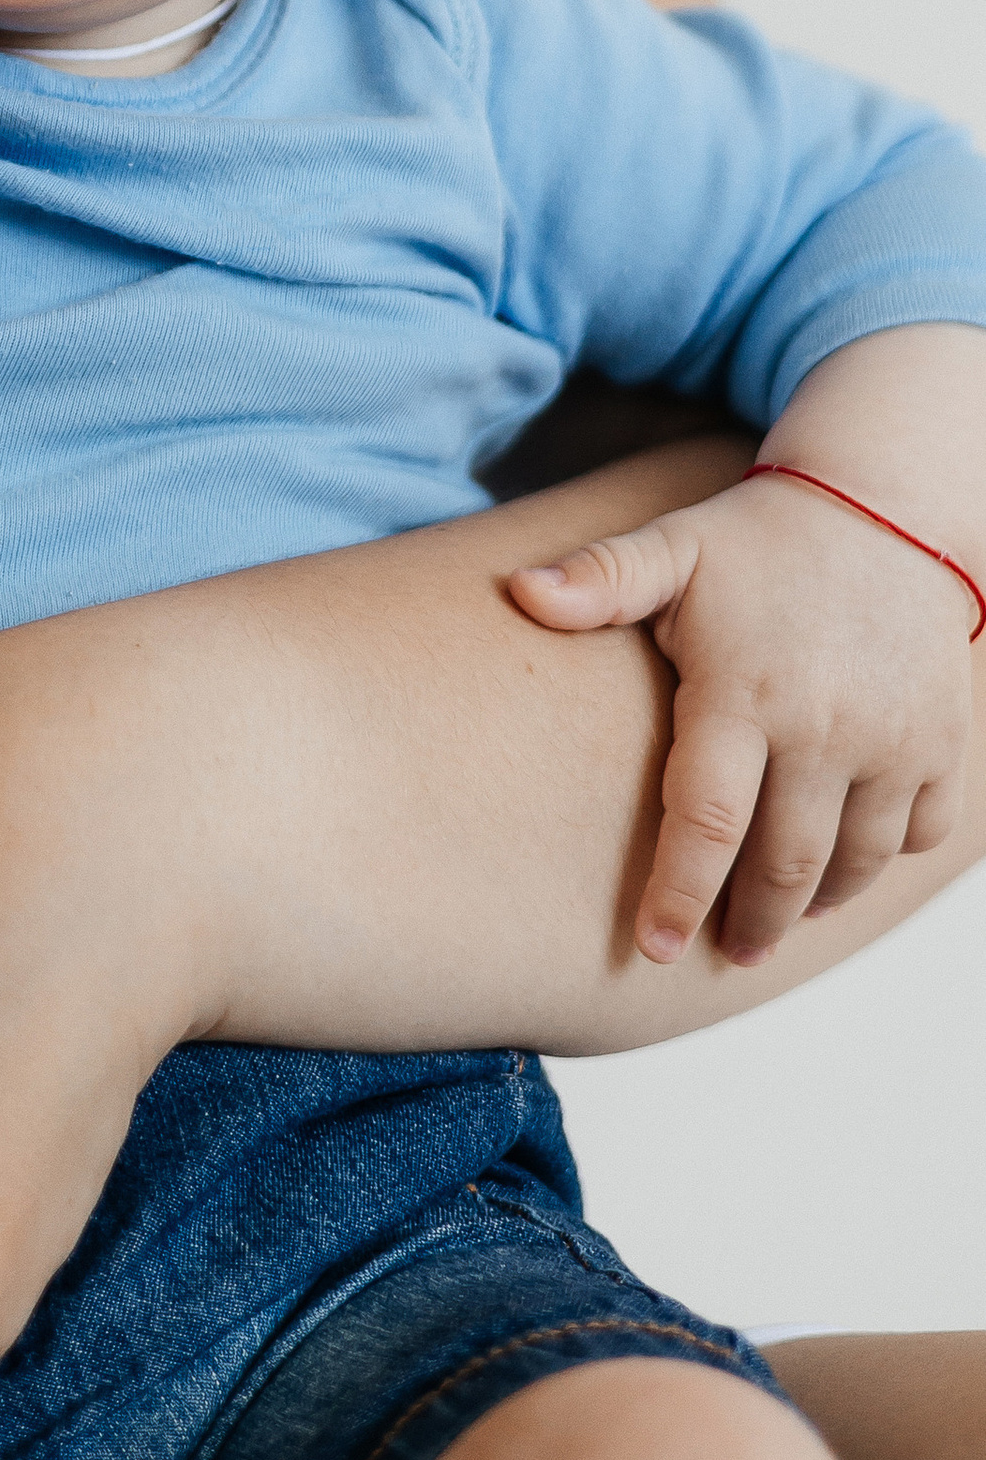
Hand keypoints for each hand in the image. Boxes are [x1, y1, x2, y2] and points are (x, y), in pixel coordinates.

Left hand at [509, 419, 974, 968]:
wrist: (886, 509)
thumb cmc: (759, 539)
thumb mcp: (673, 547)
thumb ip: (599, 579)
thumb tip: (517, 593)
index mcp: (743, 691)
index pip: (706, 822)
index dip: (679, 895)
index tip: (655, 947)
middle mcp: (824, 727)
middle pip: (784, 865)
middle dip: (748, 923)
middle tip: (722, 949)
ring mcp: (892, 740)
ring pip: (853, 863)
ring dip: (812, 906)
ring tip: (773, 925)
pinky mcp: (941, 742)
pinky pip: (918, 832)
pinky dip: (880, 863)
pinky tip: (842, 871)